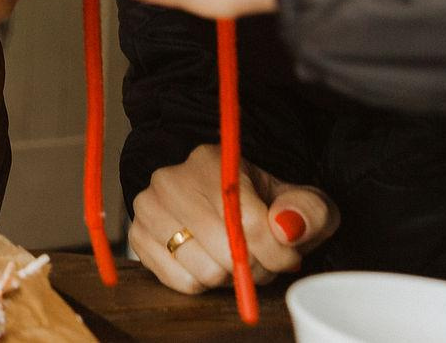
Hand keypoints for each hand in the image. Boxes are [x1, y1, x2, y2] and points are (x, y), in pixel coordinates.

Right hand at [129, 144, 338, 293]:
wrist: (225, 205)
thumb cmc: (265, 205)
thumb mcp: (301, 201)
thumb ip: (307, 211)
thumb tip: (285, 228)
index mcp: (210, 162)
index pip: (245, 219)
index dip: (275, 251)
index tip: (287, 256)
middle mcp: (170, 181)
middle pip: (224, 250)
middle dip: (254, 266)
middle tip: (262, 259)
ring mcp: (148, 208)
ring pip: (204, 271)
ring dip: (230, 277)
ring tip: (236, 259)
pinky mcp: (138, 237)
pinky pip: (180, 282)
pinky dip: (203, 283)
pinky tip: (210, 262)